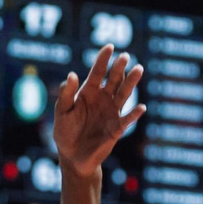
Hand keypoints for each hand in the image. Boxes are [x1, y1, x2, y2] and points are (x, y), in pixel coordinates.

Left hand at [53, 44, 145, 176]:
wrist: (72, 156)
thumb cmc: (65, 131)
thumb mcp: (62, 112)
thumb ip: (66, 94)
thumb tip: (72, 75)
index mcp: (88, 92)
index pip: (97, 72)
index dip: (103, 60)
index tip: (110, 47)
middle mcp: (103, 99)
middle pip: (114, 80)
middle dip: (119, 68)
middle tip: (125, 56)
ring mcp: (111, 113)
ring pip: (124, 94)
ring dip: (131, 83)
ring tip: (139, 69)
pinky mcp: (116, 128)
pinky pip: (127, 119)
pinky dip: (134, 114)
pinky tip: (140, 107)